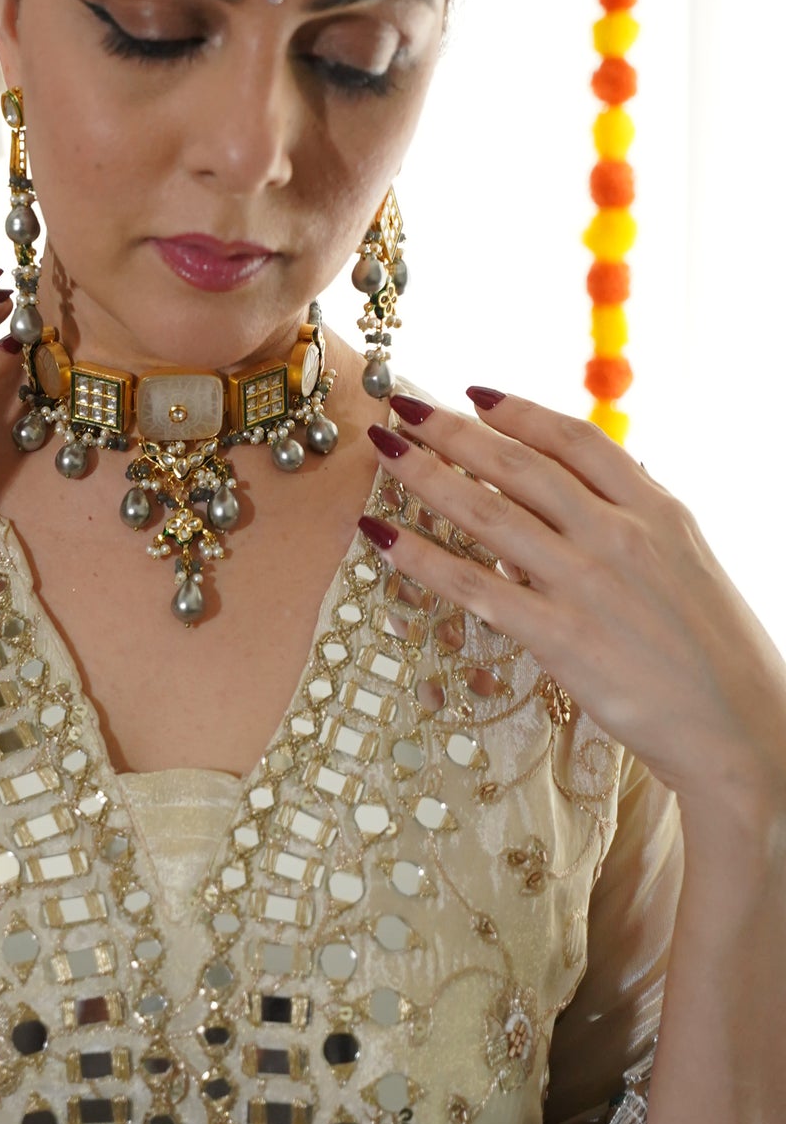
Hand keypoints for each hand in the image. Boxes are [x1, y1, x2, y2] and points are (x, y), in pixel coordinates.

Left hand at [358, 387, 785, 811]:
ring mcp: (586, 584)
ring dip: (424, 474)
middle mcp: (619, 535)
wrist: (743, 731)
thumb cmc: (715, 651)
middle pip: (518, 464)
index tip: (473, 391)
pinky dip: (419, 556)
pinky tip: (380, 534)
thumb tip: (575, 493)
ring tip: (382, 450)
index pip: (576, 439)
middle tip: (400, 406)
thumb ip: (632, 522)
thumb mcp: (687, 564)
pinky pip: (473, 586)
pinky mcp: (560, 637)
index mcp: (656, 510)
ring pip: (486, 512)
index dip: (518, 410)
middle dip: (451, 429)